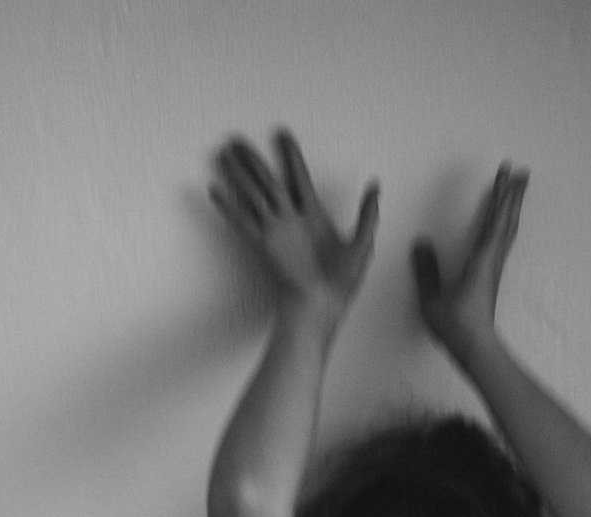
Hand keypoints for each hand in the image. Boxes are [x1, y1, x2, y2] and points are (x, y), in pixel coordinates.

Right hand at [208, 129, 378, 317]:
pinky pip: (243, 221)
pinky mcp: (264, 245)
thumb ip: (368, 214)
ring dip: (237, 174)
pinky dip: (228, 206)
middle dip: (253, 160)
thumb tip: (375, 187)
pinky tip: (214, 191)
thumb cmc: (341, 283)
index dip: (291, 156)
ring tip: (224, 154)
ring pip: (253, 194)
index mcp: (313, 216)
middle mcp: (291, 220)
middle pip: (268, 181)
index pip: (299, 177)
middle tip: (238, 141)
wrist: (322, 307)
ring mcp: (276, 231)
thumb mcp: (364, 244)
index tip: (282, 135)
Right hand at [412, 162, 527, 357]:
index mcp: (481, 260)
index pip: (494, 219)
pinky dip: (505, 224)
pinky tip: (503, 222)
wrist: (475, 348)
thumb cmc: (455, 326)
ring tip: (517, 189)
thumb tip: (421, 243)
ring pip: (508, 230)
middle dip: (513, 194)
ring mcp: (494, 268)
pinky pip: (503, 241)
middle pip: (507, 220)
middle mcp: (493, 260)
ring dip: (513, 207)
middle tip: (521, 170)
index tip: (506, 171)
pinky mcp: (491, 276)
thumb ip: (426, 271)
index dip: (501, 194)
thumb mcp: (433, 299)